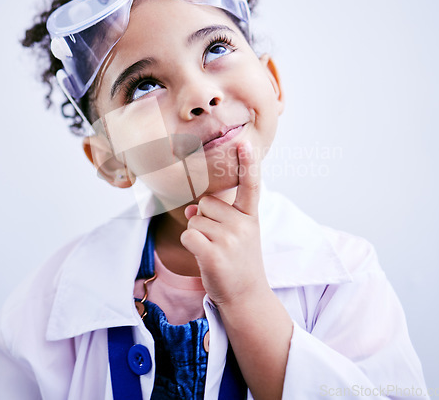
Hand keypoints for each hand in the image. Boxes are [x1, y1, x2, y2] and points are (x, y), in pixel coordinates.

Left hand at [180, 140, 268, 306]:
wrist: (246, 296)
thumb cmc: (238, 261)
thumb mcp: (236, 235)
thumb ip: (217, 216)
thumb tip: (190, 210)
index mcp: (250, 216)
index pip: (250, 185)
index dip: (247, 163)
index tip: (244, 142)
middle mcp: (243, 224)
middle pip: (205, 203)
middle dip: (204, 220)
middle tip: (219, 242)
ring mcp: (230, 239)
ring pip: (194, 219)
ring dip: (197, 235)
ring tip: (215, 251)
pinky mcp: (214, 253)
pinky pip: (188, 235)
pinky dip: (190, 245)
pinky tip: (204, 257)